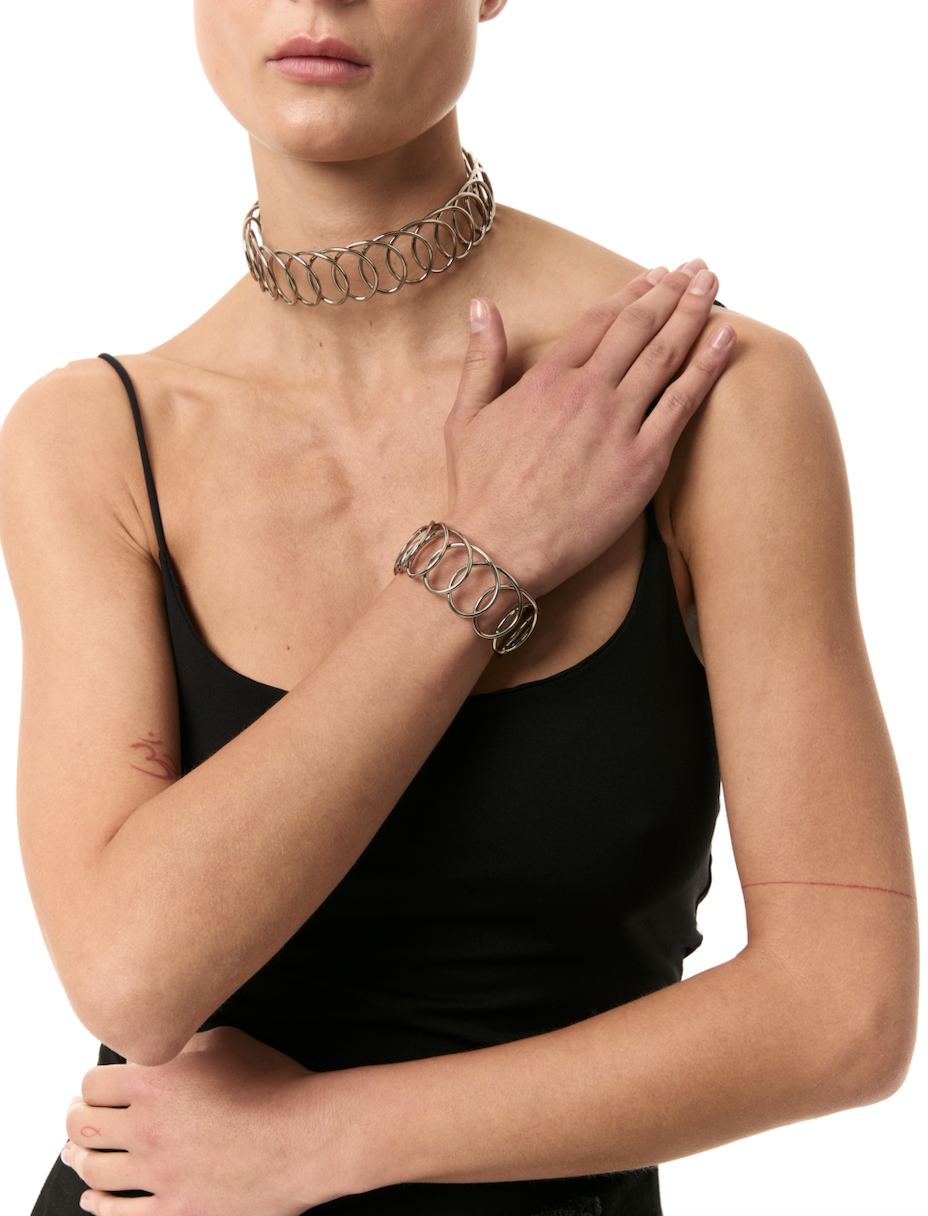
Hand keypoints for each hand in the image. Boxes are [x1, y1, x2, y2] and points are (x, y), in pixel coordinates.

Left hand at [63, 1027, 340, 1214]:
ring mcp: (158, 1174)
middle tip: (76, 1117)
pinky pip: (120, 1213)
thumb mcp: (225, 1041)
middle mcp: (146, 1128)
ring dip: (80, 1159)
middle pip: (82, 1126)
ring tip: (76, 1154)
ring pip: (94, 1170)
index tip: (96, 1088)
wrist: (305, 1137)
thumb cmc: (273, 1083)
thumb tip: (161, 1051)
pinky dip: (100, 1204)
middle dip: (75, 1119)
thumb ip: (182, 1046)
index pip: (92, 1084)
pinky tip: (95, 1198)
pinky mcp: (175, 1209)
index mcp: (154, 1081)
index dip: (91, 1084)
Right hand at [445, 262, 734, 594]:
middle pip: (639, 327)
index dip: (631, 293)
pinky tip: (725, 337)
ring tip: (714, 286)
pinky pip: (683, 403)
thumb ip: (482, 359)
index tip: (655, 276)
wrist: (497, 549)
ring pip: (666, 354)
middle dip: (672, 291)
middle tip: (697, 269)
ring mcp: (618, 424)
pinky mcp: (643, 461)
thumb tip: (482, 307)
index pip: (599, 320)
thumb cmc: (479, 492)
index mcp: (547, 379)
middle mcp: (587, 392)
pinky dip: (707, 365)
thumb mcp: (466, 417)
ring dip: (694, 313)